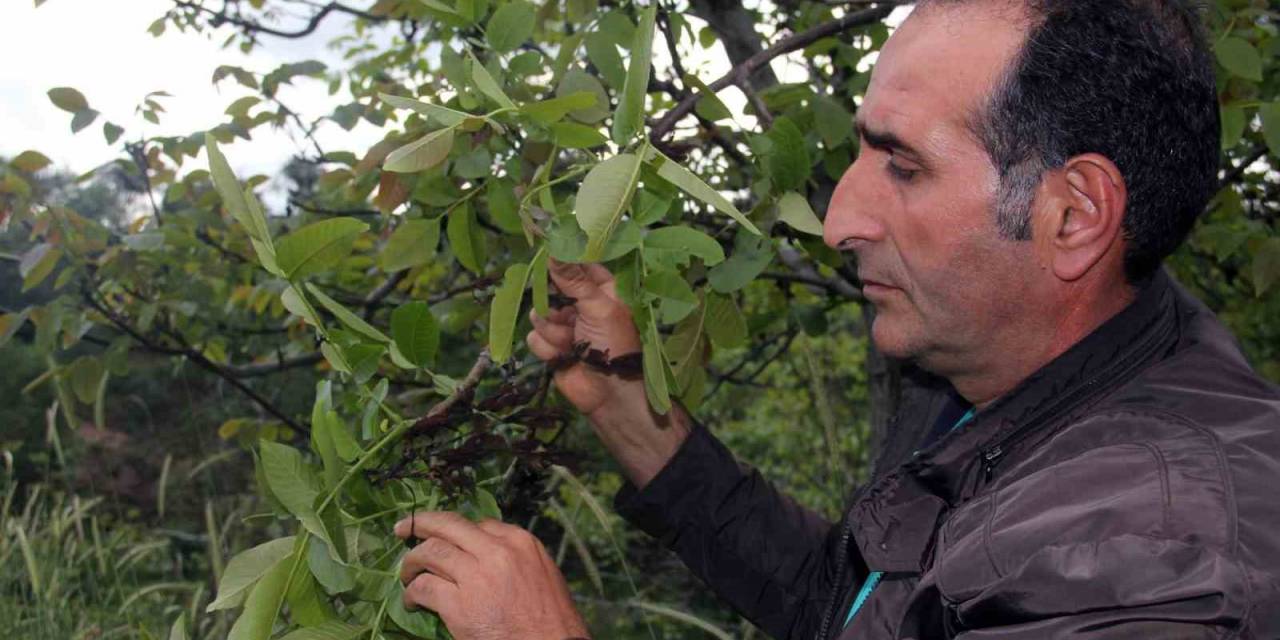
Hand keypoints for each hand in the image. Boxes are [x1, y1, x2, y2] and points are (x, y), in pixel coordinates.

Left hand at [395, 511, 589, 639]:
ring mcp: (476, 576)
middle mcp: (497, 551)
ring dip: (411, 562)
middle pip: (448, 525)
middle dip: (421, 523)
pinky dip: (412, 593)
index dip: (455, 531)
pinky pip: (424, 588)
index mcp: (520, 542)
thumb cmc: (552, 621)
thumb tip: (486, 556)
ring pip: (430, 552)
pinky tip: (412, 602)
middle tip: (404, 528)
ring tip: (406, 574)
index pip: (479, 523)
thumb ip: (515, 560)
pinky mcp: (459, 605)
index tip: (444, 536)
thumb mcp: (543, 575)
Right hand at [525, 259, 641, 415]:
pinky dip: (548, 347)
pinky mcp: (551, 345)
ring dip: (553, 329)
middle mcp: (584, 304)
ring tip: (570, 341)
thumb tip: (553, 250)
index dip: (564, 259)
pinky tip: (563, 355)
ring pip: (540, 314)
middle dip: (553, 301)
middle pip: (553, 288)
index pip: (580, 265)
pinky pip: (535, 336)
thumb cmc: (613, 344)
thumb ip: (573, 279)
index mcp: (604, 290)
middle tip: (559, 305)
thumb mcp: (597, 306)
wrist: (608, 393)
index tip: (546, 248)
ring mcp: (566, 325)